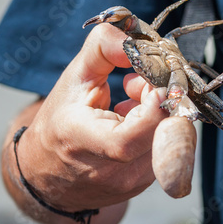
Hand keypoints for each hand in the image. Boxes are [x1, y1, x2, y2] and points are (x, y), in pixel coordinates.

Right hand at [15, 23, 167, 211]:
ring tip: (130, 100)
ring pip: (173, 139)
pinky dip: (160, 125)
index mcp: (83, 142)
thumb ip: (104, 48)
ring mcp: (131, 182)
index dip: (153, 106)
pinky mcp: (144, 183)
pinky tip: (135, 118)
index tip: (151, 81)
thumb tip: (139, 40)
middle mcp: (111, 171)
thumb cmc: (61, 120)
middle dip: (162, 98)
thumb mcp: (74, 77)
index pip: (130, 139)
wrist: (49, 172)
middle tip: (138, 82)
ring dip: (162, 110)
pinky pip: (169, 148)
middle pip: (163, 133)